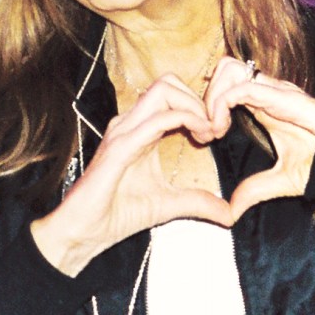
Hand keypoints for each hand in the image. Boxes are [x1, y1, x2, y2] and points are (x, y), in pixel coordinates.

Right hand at [30, 75, 232, 276]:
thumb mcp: (170, 205)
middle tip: (215, 130)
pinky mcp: (120, 145)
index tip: (217, 133)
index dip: (200, 106)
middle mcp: (131, 123)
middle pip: (169, 82)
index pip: (172, 95)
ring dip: (195, 106)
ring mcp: (124, 131)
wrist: (86, 232)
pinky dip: (186, 120)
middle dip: (199, 99)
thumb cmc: (118, 214)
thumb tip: (229, 213)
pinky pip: (157, 118)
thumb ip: (199, 202)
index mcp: (141, 130)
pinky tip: (199, 139)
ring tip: (208, 133)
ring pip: (164, 90)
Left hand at [198, 58, 314, 219]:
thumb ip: (253, 191)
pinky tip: (220, 128)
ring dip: (213, 96)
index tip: (206, 136)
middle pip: (224, 70)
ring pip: (229, 70)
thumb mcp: (278, 181)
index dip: (209, 105)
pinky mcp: (282, 96)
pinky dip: (222, 103)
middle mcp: (266, 94)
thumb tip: (231, 211)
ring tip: (214, 127)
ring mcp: (274, 91)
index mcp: (263, 108)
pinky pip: (242, 86)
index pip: (227, 87)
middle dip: (206, 95)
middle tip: (206, 129)